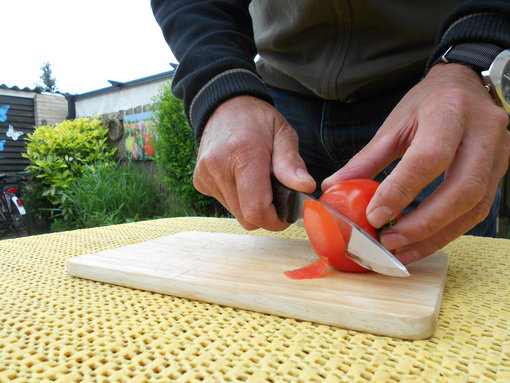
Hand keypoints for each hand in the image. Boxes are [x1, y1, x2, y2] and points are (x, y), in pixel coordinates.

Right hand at [193, 95, 315, 229]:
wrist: (223, 105)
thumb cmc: (257, 119)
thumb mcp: (283, 133)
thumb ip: (292, 162)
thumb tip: (305, 187)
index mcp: (243, 154)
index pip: (256, 209)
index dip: (276, 220)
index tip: (288, 212)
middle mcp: (219, 167)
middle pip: (246, 218)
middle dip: (267, 215)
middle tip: (277, 196)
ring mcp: (206, 176)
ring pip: (236, 214)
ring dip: (251, 206)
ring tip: (259, 182)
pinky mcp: (200, 181)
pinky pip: (225, 204)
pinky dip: (238, 199)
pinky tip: (242, 179)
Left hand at [323, 63, 509, 263]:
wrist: (465, 86)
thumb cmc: (426, 103)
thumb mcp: (393, 125)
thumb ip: (366, 159)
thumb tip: (333, 187)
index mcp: (450, 111)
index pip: (429, 157)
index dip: (401, 191)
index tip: (374, 216)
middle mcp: (483, 132)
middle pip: (462, 189)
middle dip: (424, 223)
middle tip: (389, 241)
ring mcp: (499, 153)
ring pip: (474, 206)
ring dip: (437, 236)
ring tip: (402, 250)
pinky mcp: (500, 171)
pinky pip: (478, 210)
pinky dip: (449, 231)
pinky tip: (422, 242)